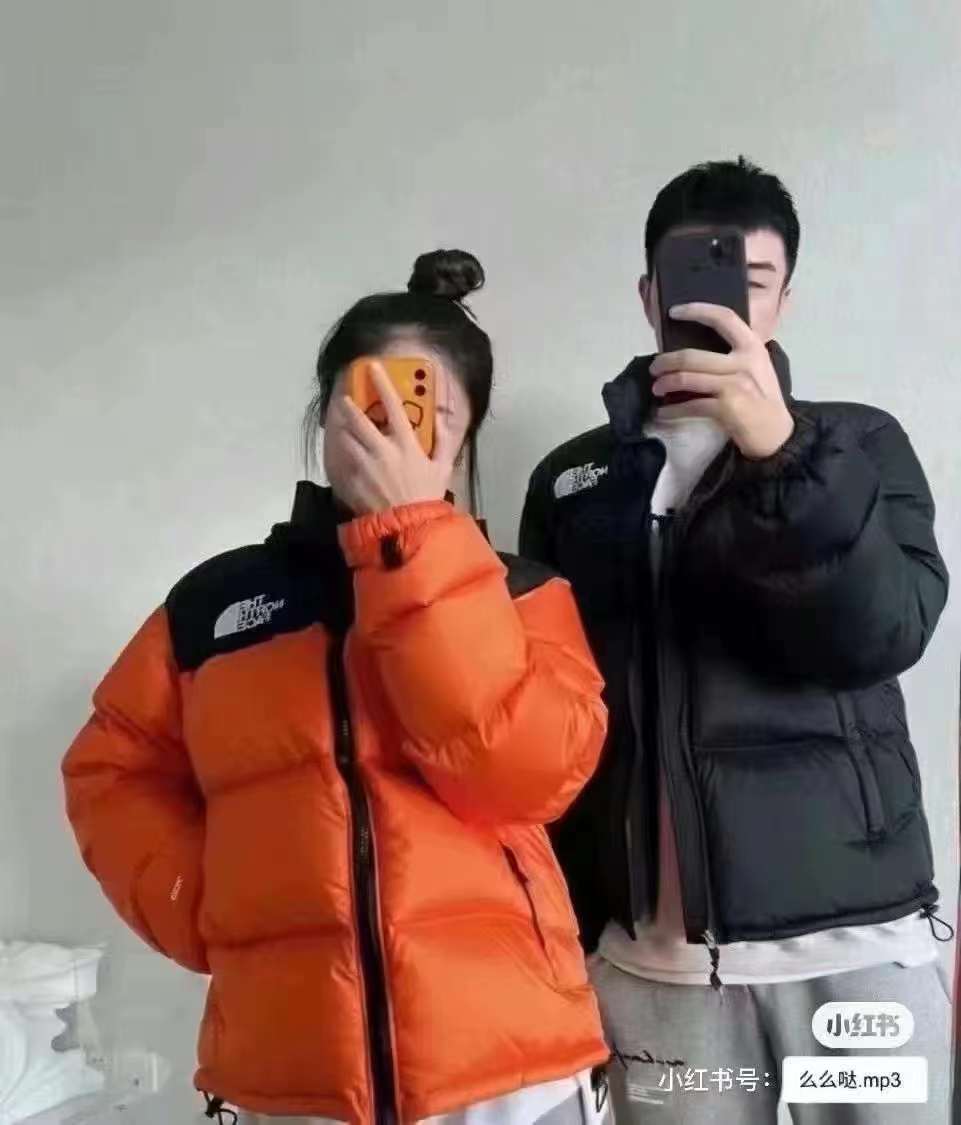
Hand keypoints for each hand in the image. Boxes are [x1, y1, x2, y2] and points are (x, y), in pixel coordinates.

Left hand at [325, 362, 456, 513]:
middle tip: (343, 400)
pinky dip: (344, 458)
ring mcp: (365, 466)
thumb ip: (445, 441)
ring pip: (347, 440)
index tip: (372, 367)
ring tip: (340, 428)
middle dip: (349, 407)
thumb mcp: (443, 468)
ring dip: (343, 432)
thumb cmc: (427, 497)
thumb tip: (444, 419)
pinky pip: (346, 464)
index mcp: (405, 444)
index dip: (382, 384)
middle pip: (359, 420)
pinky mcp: (354, 481)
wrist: (408, 528)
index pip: (393, 406)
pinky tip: (345, 458)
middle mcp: (382, 451)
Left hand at [649, 304, 794, 459]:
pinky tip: (663, 412)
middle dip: (666, 362)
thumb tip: (695, 346)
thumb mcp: (757, 366)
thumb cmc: (762, 398)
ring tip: (657, 388)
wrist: (777, 433)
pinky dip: (672, 411)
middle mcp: (744, 362)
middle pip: (692, 356)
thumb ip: (735, 353)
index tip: (674, 312)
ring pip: (687, 379)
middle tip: (655, 367)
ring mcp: (735, 385)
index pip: (724, 318)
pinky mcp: (727, 408)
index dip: (697, 310)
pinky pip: (690, 406)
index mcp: (752, 347)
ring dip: (665, 384)